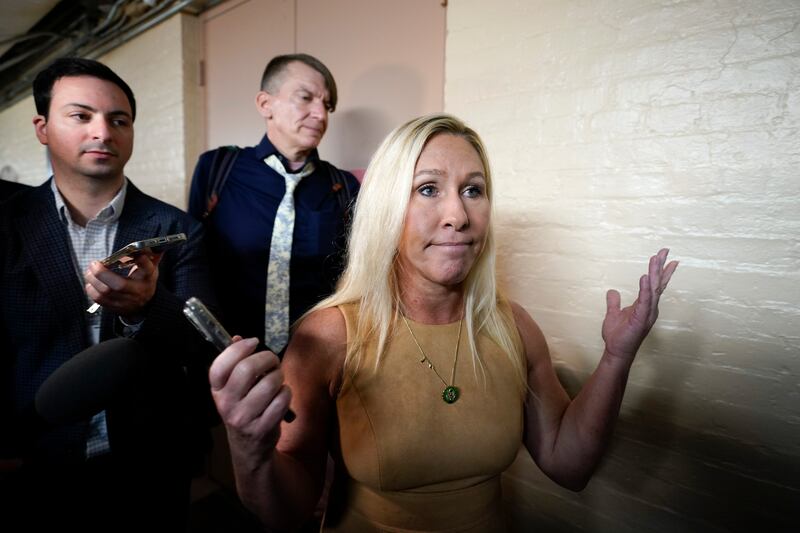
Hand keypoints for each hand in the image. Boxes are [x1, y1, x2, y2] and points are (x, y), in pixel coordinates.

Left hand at [85, 253, 161, 319]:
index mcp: (148, 278)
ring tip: (89, 272)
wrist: (144, 304)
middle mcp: (138, 291)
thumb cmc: (144, 281)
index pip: (147, 269)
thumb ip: (151, 256)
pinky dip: (91, 289)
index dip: (143, 261)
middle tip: (94, 264)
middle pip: (119, 285)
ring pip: (105, 292)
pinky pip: (99, 299)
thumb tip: (152, 245)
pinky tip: (91, 283)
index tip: (137, 254)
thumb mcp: (151, 268)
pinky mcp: (115, 307)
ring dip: (93, 280)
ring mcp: (126, 301)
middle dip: (102, 273)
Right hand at [209, 337, 291, 462]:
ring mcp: (244, 417)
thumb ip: (234, 363)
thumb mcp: (233, 388)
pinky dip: (286, 393)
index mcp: (217, 390)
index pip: (220, 365)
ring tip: (277, 381)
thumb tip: (238, 338)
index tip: (253, 342)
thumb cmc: (243, 408)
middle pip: (247, 369)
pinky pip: (282, 399)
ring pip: (269, 383)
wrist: (249, 447)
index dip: (238, 349)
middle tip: (272, 362)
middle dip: (267, 359)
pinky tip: (282, 396)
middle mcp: (226, 404)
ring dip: (279, 376)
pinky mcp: (263, 427)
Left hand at [602, 248, 677, 362]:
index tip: (664, 257)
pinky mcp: (641, 319)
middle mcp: (649, 307)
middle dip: (661, 266)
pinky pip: (644, 301)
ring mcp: (647, 313)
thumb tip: (612, 291)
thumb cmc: (618, 336)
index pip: (654, 285)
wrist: (616, 351)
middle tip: (665, 250)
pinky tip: (645, 277)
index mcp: (645, 305)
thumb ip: (614, 302)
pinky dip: (645, 289)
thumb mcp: (613, 314)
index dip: (660, 271)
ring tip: (656, 258)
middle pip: (657, 283)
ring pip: (653, 289)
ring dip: (655, 273)